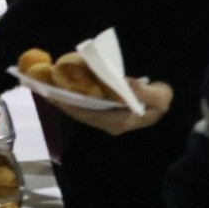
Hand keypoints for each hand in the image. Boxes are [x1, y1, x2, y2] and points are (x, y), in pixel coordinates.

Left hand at [44, 78, 172, 135]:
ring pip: (80, 111)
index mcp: (118, 122)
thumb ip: (145, 92)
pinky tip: (63, 89)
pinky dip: (73, 98)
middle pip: (80, 114)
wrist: (165, 105)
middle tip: (43, 89)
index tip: (55, 96)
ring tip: (47, 89)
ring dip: (65, 101)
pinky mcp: (105, 113)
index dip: (71, 106)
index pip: (89, 114)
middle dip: (62, 103)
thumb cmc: (161, 100)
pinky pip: (86, 107)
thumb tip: (128, 83)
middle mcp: (109, 123)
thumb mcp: (161, 97)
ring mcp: (106, 119)